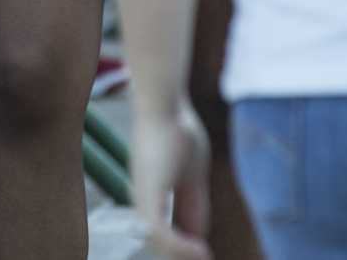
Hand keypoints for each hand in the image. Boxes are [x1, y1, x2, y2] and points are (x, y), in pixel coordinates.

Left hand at [132, 101, 212, 259]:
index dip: (185, 247)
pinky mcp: (146, 192)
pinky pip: (159, 231)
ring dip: (182, 255)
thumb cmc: (178, 129)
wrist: (165, 103)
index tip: (204, 254)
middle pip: (159, 242)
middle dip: (181, 255)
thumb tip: (199, 235)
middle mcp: (142, 199)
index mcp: (152, 196)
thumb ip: (194, 203)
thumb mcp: (193, 175)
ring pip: (157, 241)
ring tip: (203, 259)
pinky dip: (179, 246)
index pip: (166, 233)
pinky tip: (200, 251)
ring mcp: (141, 196)